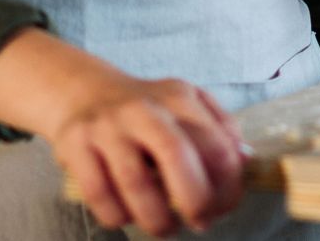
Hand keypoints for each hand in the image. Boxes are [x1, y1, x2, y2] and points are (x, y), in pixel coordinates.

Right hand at [48, 70, 245, 235]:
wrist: (83, 92)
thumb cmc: (146, 109)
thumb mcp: (187, 104)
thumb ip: (219, 129)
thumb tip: (245, 161)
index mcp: (179, 97)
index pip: (216, 145)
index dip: (227, 186)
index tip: (224, 207)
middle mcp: (143, 108)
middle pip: (176, 155)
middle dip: (195, 200)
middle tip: (200, 222)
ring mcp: (107, 126)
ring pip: (135, 182)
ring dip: (157, 218)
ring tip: (166, 227)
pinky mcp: (75, 145)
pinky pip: (99, 194)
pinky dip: (118, 215)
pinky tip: (128, 215)